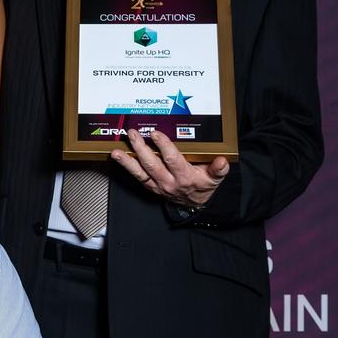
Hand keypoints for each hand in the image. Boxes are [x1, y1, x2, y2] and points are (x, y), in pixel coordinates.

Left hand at [111, 129, 228, 207]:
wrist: (195, 204)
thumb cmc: (203, 185)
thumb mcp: (215, 178)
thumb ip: (218, 169)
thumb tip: (222, 161)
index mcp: (185, 177)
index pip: (172, 160)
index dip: (163, 146)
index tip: (155, 134)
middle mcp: (169, 182)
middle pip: (152, 164)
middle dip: (140, 149)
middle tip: (133, 134)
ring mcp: (157, 185)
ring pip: (139, 173)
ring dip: (126, 161)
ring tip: (115, 151)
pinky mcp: (150, 186)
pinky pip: (136, 177)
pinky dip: (126, 168)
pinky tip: (118, 158)